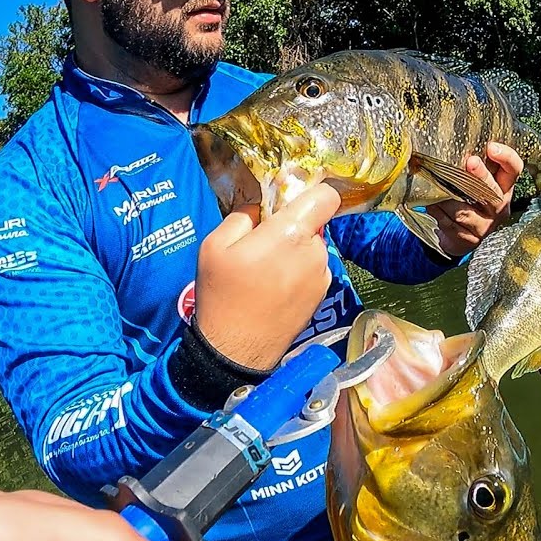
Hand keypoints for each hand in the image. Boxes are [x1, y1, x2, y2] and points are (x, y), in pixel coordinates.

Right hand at [194, 183, 339, 369]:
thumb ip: (243, 216)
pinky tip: (275, 287)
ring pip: (312, 247)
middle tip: (262, 243)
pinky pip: (313, 269)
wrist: (237, 349)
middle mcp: (315, 253)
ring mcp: (322, 276)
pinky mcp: (323, 295)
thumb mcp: (215, 245)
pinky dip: (299, 271)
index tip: (292, 198)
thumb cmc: (223, 294)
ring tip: (265, 271)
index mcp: (291, 234)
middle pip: (313, 223)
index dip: (313, 192)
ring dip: (294, 251)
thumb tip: (260, 207)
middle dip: (292, 226)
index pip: (325, 197)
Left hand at [429, 142, 523, 256]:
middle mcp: (500, 207)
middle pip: (493, 192)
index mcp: (504, 187)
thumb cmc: (466, 200)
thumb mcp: (473, 182)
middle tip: (471, 161)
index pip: (514, 169)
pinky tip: (432, 206)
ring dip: (447, 198)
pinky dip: (438, 212)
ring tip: (433, 185)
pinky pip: (450, 224)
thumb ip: (470, 166)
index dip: (506, 157)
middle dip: (481, 176)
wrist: (457, 235)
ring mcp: (486, 226)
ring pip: (465, 210)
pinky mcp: (469, 240)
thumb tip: (448, 145)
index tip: (491, 146)